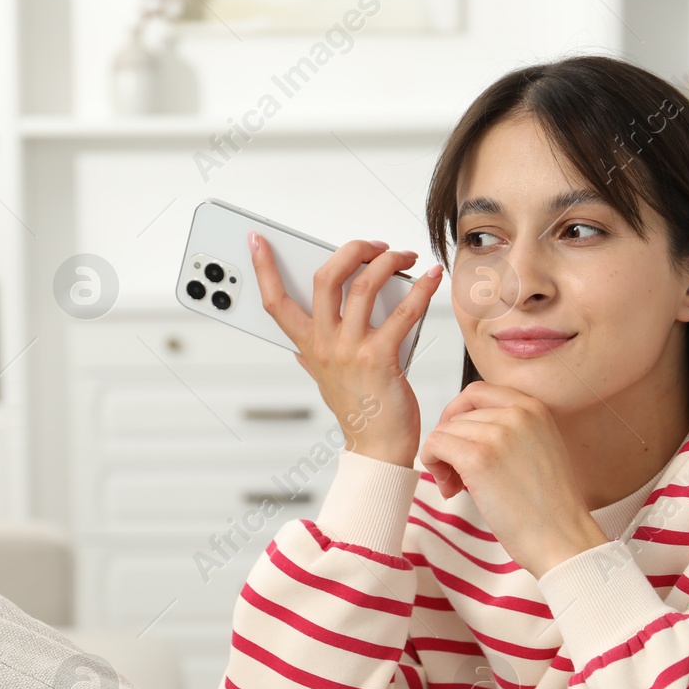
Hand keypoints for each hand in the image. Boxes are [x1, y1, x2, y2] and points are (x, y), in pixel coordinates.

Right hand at [250, 230, 443, 466]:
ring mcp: (351, 350)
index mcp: (309, 346)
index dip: (264, 268)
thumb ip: (310, 357)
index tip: (258, 240)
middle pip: (325, 278)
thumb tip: (298, 343)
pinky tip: (431, 279)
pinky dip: (422, 290)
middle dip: (351, 249)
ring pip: (364, 286)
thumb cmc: (359, 412)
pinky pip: (403, 312)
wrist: (377, 448)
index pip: (275, 302)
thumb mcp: (324, 380)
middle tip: (372, 246)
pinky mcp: (381, 358)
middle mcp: (326, 345)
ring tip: (403, 257)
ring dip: (388, 261)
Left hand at [418, 381, 609, 577]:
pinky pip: (434, 446)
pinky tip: (451, 489)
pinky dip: (433, 465)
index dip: (458, 415)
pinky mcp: (478, 458)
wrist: (562, 537)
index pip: (476, 392)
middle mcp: (516, 413)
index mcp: (533, 408)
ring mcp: (497, 434)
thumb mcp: (539, 448)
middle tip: (458, 474)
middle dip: (451, 443)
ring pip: (443, 431)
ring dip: (442, 459)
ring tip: (459, 487)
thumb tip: (465, 427)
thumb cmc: (550, 506)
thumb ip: (510, 430)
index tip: (458, 440)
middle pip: (457, 415)